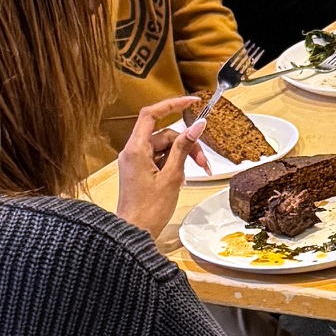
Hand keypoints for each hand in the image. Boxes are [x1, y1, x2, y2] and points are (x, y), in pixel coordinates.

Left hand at [116, 96, 208, 239]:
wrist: (133, 233)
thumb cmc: (149, 209)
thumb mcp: (172, 176)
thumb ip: (184, 148)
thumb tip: (197, 125)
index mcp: (136, 149)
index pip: (152, 115)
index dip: (172, 104)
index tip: (193, 102)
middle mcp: (132, 152)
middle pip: (165, 134)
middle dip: (187, 143)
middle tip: (203, 162)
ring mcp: (135, 162)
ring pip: (165, 147)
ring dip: (183, 156)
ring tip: (196, 172)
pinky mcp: (139, 171)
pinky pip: (160, 159)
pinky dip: (174, 164)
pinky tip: (182, 179)